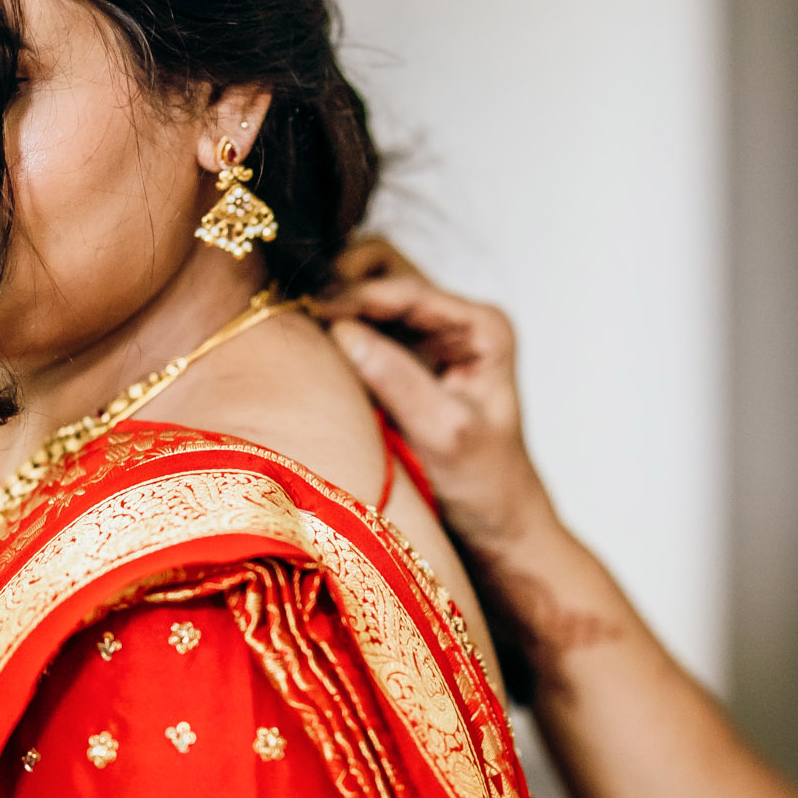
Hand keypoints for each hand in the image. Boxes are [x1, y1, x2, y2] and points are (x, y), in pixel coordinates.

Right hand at [316, 273, 553, 562]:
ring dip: (333, 303)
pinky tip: (308, 350)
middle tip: (302, 313)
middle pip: (385, 268)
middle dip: (342, 282)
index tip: (310, 311)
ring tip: (299, 328)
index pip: (408, 289)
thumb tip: (341, 332)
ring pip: (366, 290)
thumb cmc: (488, 486)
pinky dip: (331, 330)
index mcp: (482, 327)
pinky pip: (358, 327)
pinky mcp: (400, 363)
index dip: (356, 295)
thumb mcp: (447, 436)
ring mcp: (425, 339)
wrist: (498, 529)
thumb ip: (399, 381)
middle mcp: (455, 321)